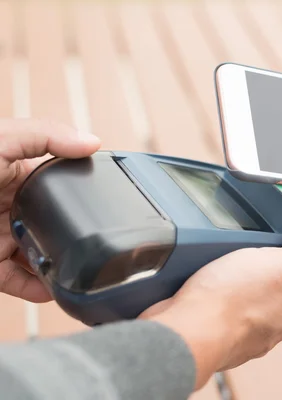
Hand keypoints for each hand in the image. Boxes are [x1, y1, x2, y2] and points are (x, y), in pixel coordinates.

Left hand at [0, 119, 100, 301]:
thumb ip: (46, 135)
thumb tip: (93, 141)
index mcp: (18, 174)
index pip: (60, 184)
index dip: (83, 192)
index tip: (108, 201)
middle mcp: (12, 206)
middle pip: (54, 223)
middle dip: (74, 234)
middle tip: (98, 242)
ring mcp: (2, 237)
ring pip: (42, 255)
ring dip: (61, 264)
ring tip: (82, 270)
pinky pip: (21, 282)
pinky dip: (40, 289)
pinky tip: (56, 289)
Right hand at [140, 226, 281, 389]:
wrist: (186, 331)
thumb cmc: (235, 301)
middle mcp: (268, 331)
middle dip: (280, 285)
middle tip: (269, 259)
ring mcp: (238, 336)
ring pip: (250, 312)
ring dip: (245, 291)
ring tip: (234, 265)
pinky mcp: (209, 334)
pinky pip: (219, 314)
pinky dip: (216, 299)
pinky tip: (207, 280)